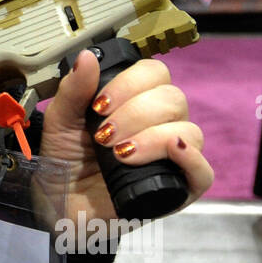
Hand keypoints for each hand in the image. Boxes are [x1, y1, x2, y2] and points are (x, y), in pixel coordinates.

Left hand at [39, 48, 213, 230]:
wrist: (57, 206)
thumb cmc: (63, 162)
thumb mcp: (60, 122)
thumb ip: (73, 90)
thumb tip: (86, 56)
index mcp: (136, 102)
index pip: (155, 74)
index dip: (130, 84)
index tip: (99, 105)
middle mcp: (160, 125)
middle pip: (173, 99)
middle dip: (135, 114)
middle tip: (103, 136)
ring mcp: (172, 158)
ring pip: (188, 131)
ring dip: (152, 137)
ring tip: (119, 154)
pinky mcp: (177, 190)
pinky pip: (204, 173)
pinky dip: (193, 160)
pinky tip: (171, 152)